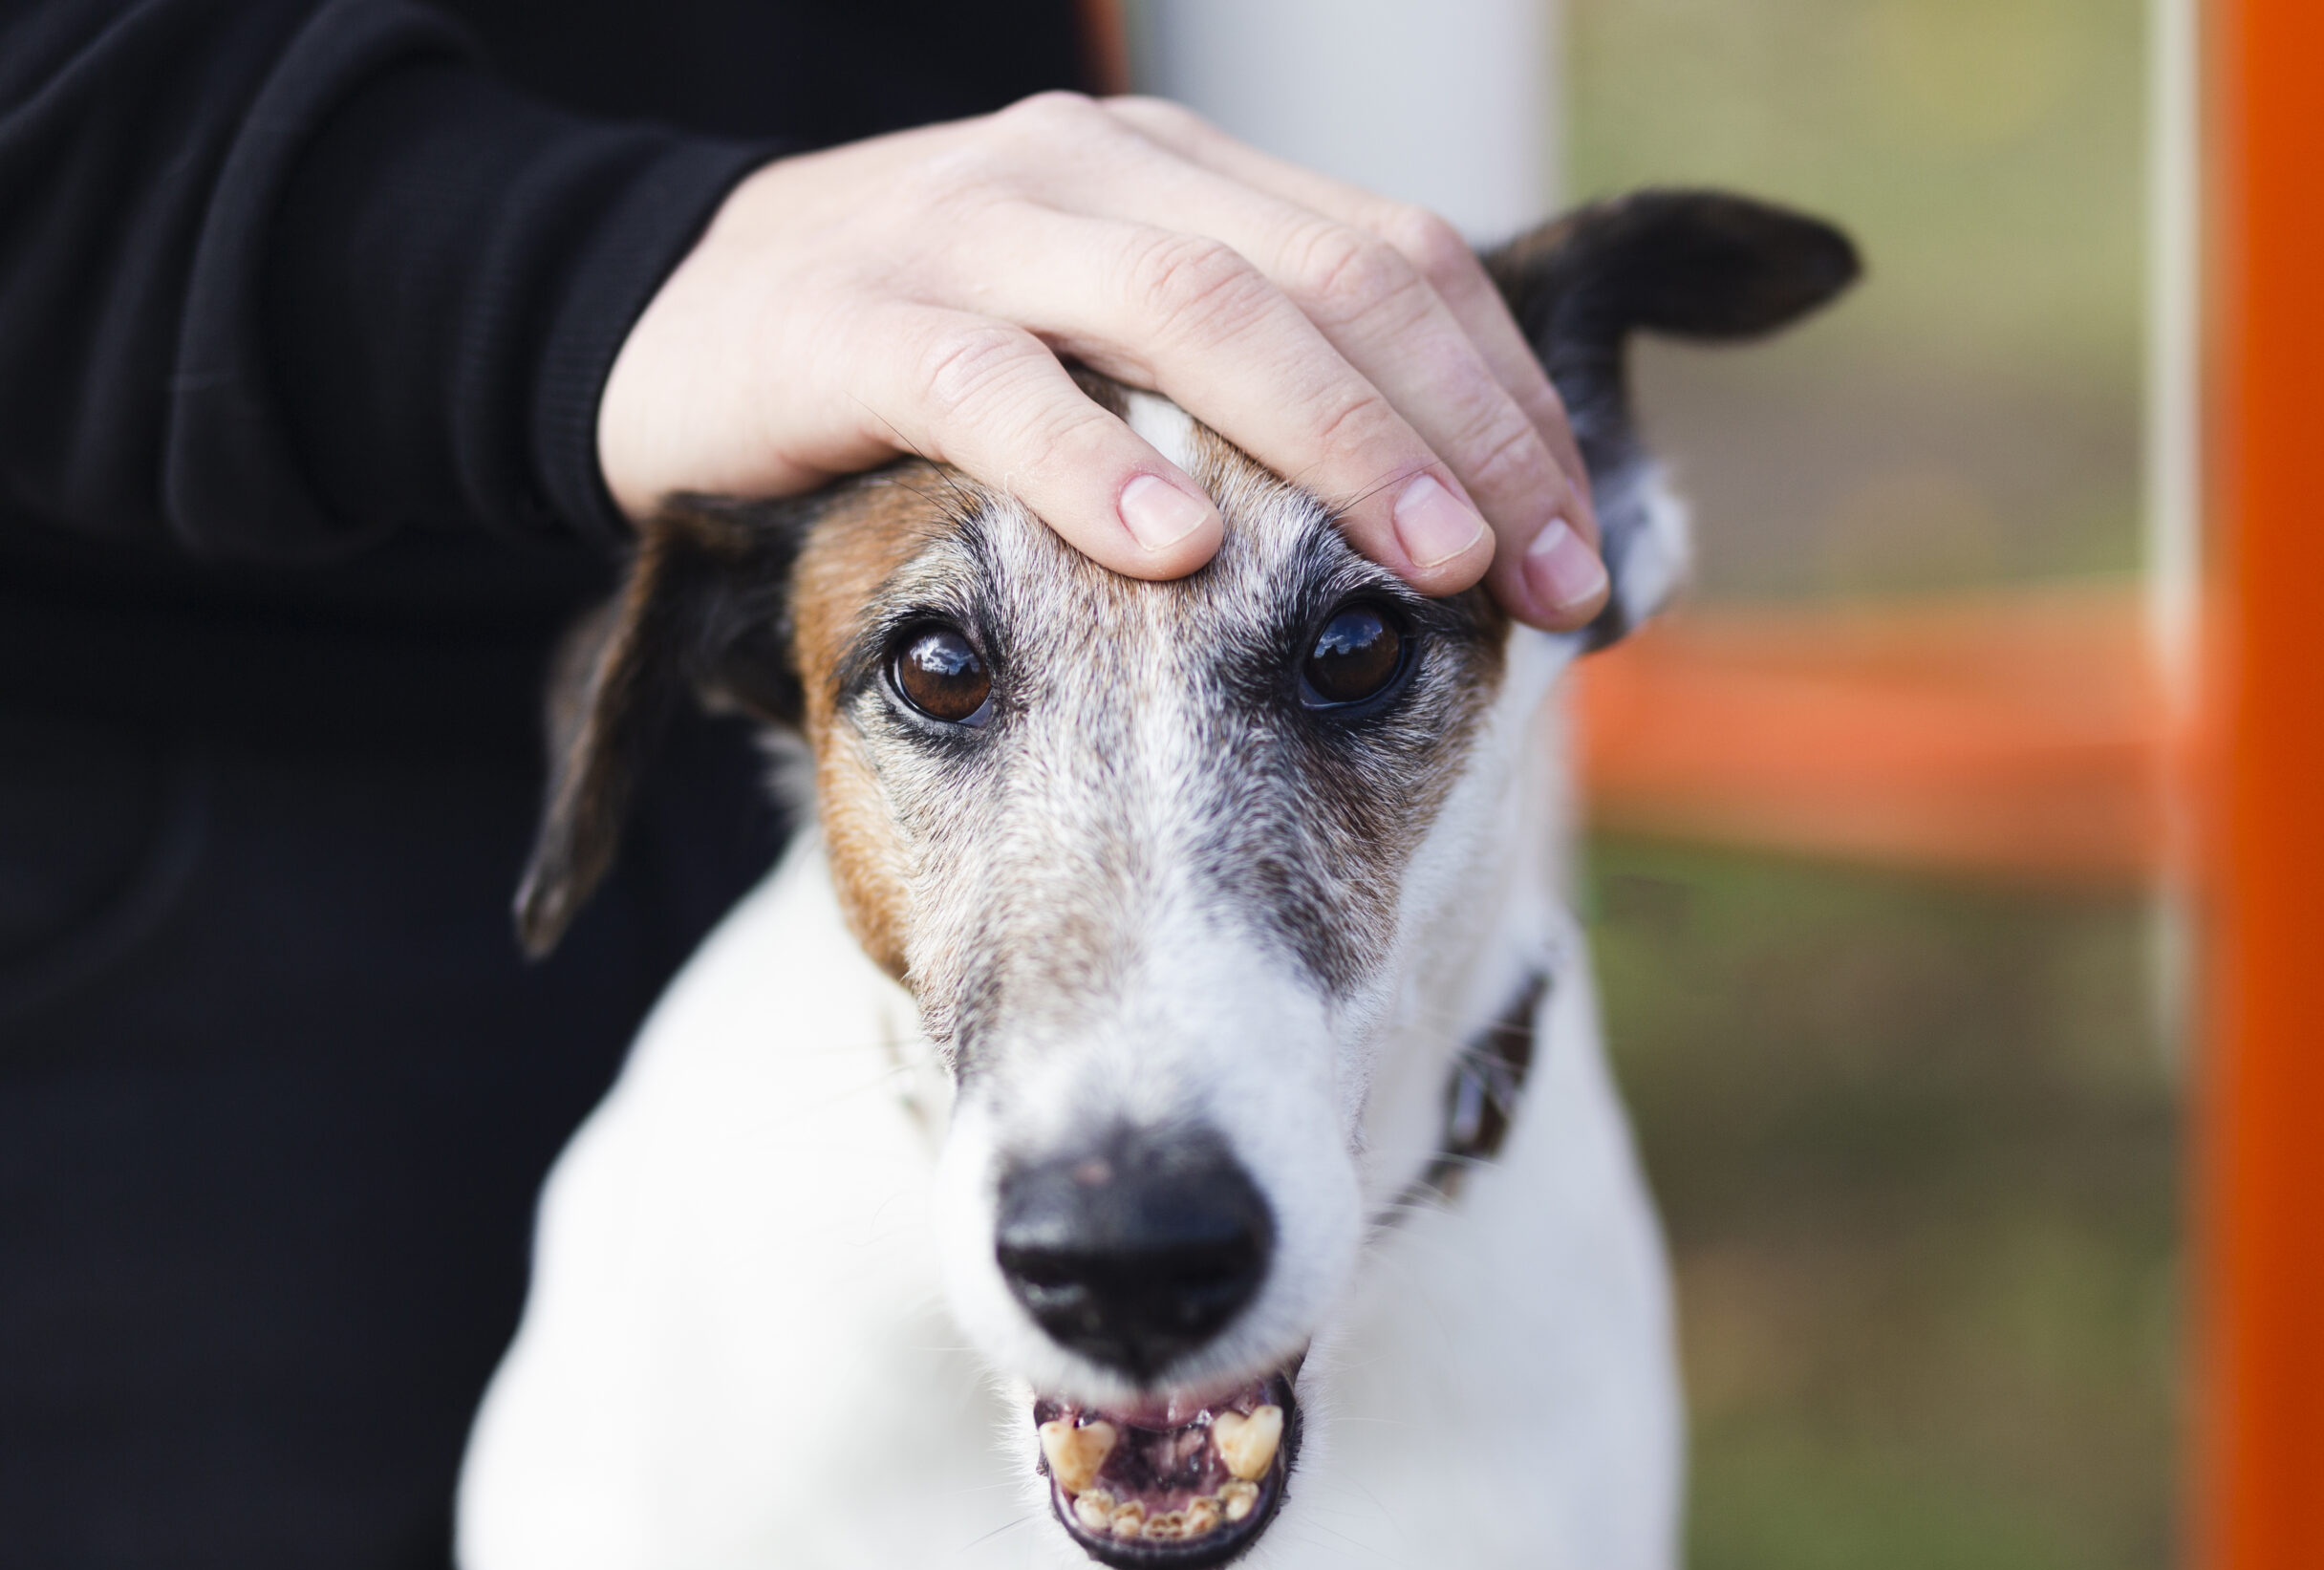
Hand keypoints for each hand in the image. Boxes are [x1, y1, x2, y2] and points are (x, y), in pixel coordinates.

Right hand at [598, 92, 1608, 629]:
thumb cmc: (928, 361)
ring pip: (1186, 308)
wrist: (673, 314)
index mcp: (1185, 177)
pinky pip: (986, 382)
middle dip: (1456, 435)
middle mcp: (1097, 172)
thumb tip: (1443, 521)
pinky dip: (1086, 462)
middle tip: (1541, 578)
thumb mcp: (1111, 348)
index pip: (1398, 261)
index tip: (1583, 554)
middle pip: (1329, 279)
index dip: (1506, 403)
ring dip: (1325, 440)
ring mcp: (971, 228)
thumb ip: (1252, 394)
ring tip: (1417, 564)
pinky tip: (1168, 555)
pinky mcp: (848, 315)